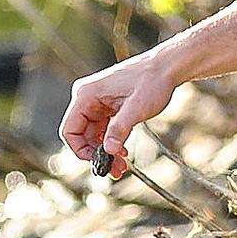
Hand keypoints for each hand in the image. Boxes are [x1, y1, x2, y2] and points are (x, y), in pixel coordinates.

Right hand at [59, 53, 173, 178]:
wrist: (167, 67)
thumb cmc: (152, 81)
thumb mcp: (137, 108)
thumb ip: (120, 129)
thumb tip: (109, 151)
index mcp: (86, 94)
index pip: (70, 130)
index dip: (80, 150)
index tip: (97, 162)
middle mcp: (87, 97)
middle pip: (82, 135)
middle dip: (96, 154)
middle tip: (114, 170)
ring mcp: (97, 102)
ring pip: (93, 135)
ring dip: (105, 151)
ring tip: (121, 166)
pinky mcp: (108, 106)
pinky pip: (104, 129)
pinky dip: (112, 142)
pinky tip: (123, 153)